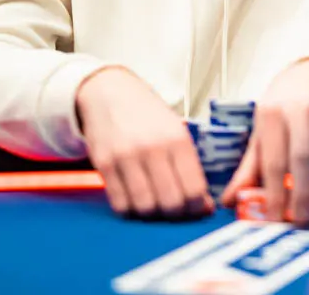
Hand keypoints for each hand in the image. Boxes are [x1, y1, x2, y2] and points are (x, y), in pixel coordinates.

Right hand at [76, 67, 211, 218]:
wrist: (110, 94)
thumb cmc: (148, 116)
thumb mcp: (176, 130)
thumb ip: (189, 165)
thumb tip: (204, 205)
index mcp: (177, 139)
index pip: (194, 189)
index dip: (199, 207)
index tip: (200, 209)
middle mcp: (152, 148)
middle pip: (171, 203)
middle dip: (178, 214)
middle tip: (179, 211)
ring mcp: (126, 157)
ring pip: (145, 208)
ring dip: (154, 214)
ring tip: (158, 205)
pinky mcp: (104, 165)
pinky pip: (120, 204)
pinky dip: (131, 210)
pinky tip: (137, 200)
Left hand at [221, 59, 308, 225]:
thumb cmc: (283, 107)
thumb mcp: (261, 130)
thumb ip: (249, 167)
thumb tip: (229, 201)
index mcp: (270, 114)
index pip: (272, 161)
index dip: (274, 194)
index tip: (274, 220)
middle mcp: (298, 111)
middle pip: (301, 161)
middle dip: (302, 197)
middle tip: (300, 224)